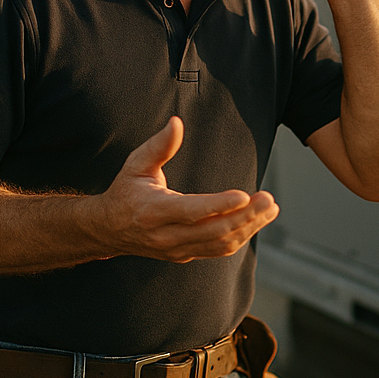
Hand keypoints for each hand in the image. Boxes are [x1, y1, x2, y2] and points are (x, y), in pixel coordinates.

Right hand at [87, 117, 278, 262]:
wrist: (108, 229)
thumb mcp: (136, 164)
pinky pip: (217, 250)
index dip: (219, 205)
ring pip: (219, 244)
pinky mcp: (185, 255)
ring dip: (248, 228)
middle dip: (245, 216)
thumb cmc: (126, 190)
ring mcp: (176, 248)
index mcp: (153, 211)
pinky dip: (240, 236)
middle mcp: (166, 234)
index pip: (191, 211)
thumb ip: (159, 145)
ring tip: (270, 209)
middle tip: (269, 199)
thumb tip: (176, 122)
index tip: (244, 195)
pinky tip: (255, 221)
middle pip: (213, 230)